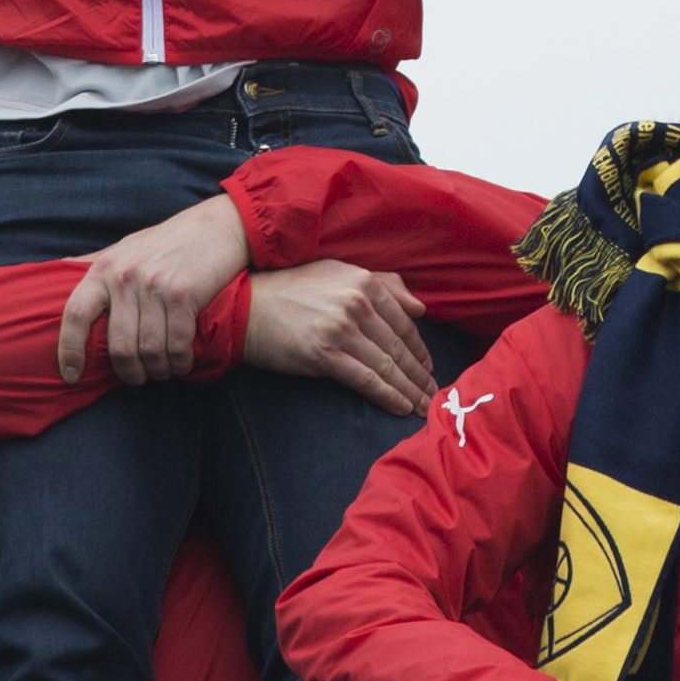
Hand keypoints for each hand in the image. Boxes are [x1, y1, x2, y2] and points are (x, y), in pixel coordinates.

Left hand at [59, 193, 252, 386]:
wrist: (218, 226)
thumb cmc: (168, 241)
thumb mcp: (125, 247)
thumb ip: (94, 261)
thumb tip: (55, 269)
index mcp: (104, 268)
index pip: (75, 315)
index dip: (69, 350)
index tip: (71, 376)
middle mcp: (125, 276)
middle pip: (117, 345)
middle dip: (129, 372)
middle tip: (137, 378)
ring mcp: (154, 285)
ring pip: (148, 349)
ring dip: (157, 370)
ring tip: (162, 372)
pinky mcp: (183, 293)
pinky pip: (176, 342)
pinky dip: (179, 361)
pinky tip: (182, 363)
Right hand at [240, 260, 434, 414]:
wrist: (245, 307)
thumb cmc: (292, 290)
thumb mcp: (338, 273)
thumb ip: (383, 285)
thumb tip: (420, 308)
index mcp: (365, 283)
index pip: (404, 323)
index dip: (420, 350)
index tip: (428, 369)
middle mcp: (357, 304)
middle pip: (398, 347)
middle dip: (419, 375)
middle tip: (434, 395)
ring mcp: (341, 329)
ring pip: (386, 365)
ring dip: (409, 390)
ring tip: (424, 407)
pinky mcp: (323, 354)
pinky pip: (364, 379)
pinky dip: (387, 395)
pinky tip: (401, 407)